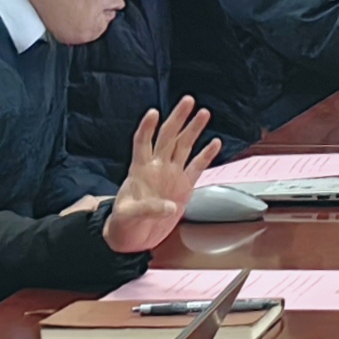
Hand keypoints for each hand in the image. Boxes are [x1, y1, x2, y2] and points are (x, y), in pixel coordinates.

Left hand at [101, 97, 221, 253]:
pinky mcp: (184, 186)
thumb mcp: (127, 216)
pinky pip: (197, 166)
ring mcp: (171, 175)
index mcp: (139, 170)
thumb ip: (147, 209)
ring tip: (203, 113)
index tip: (153, 112)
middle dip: (178, 118)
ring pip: (184, 146)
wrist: (133, 238)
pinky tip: (215, 142)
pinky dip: (206, 155)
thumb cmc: (123, 224)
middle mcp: (157, 167)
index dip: (147, 128)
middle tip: (188, 101)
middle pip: (168, 136)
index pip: (143, 142)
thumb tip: (169, 206)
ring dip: (193, 129)